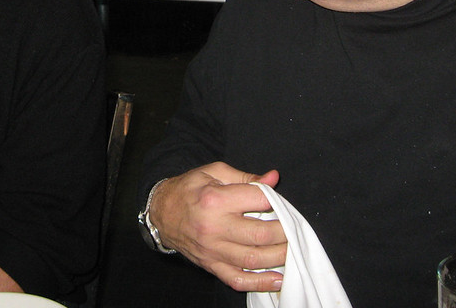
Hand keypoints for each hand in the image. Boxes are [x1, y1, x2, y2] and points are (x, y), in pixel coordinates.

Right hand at [149, 162, 285, 291]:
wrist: (161, 212)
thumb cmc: (189, 189)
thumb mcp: (214, 172)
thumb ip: (245, 177)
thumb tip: (273, 178)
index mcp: (215, 200)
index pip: (257, 200)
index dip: (275, 200)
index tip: (281, 201)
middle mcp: (213, 228)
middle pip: (260, 235)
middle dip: (284, 231)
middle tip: (294, 227)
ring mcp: (212, 250)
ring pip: (253, 260)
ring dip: (279, 257)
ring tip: (292, 248)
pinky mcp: (211, 265)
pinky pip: (237, 279)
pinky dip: (260, 283)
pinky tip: (278, 279)